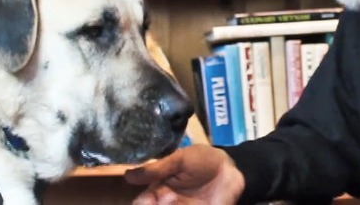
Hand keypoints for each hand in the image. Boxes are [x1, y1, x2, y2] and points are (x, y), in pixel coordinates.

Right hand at [124, 144, 244, 204]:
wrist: (232, 171)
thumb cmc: (203, 160)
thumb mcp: (180, 160)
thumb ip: (156, 169)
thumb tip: (127, 175)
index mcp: (159, 189)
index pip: (142, 202)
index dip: (142, 203)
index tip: (148, 200)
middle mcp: (166, 203)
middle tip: (166, 200)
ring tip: (175, 200)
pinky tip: (185, 204)